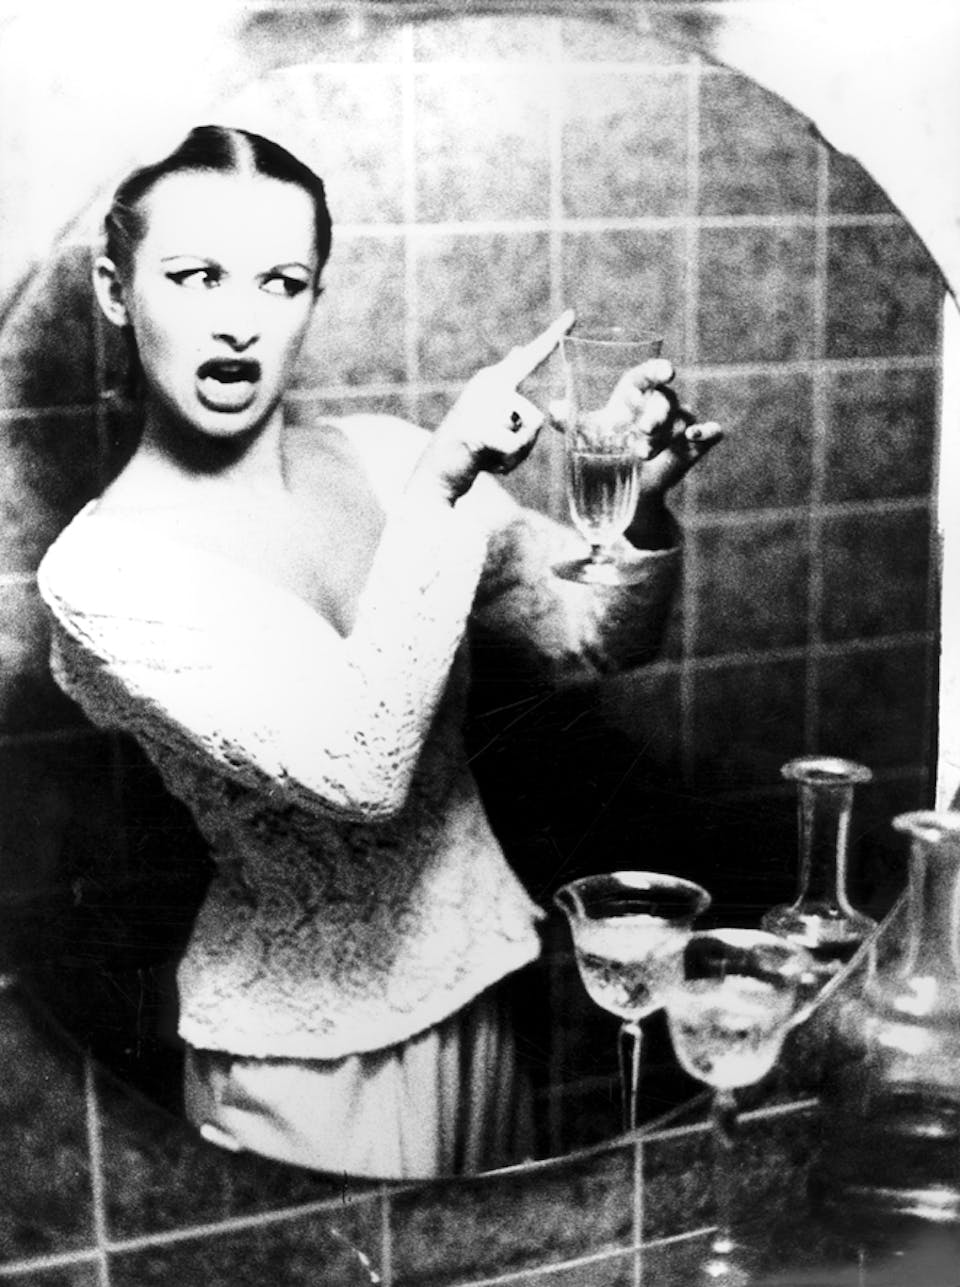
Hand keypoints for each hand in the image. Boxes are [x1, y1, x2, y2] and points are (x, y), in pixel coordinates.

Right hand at [413, 309, 575, 502]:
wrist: (436, 472)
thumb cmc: (469, 444)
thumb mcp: (490, 407)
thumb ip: (506, 380)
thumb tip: (519, 349)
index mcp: (493, 379)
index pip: (531, 356)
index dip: (554, 335)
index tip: (574, 314)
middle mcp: (488, 385)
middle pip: (534, 418)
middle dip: (523, 446)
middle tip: (499, 449)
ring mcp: (483, 406)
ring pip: (529, 436)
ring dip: (518, 455)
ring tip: (489, 455)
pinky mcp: (479, 431)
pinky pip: (514, 449)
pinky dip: (507, 464)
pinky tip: (484, 462)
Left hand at [551, 356, 722, 495]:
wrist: (621, 487)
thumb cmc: (605, 450)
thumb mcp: (586, 437)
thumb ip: (569, 422)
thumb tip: (552, 409)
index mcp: (636, 395)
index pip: (648, 375)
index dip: (657, 370)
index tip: (666, 371)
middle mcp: (660, 405)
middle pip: (665, 400)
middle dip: (655, 414)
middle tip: (642, 430)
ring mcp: (679, 424)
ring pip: (681, 420)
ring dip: (664, 436)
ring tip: (642, 452)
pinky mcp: (693, 446)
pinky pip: (710, 433)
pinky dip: (708, 432)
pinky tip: (697, 436)